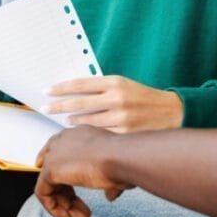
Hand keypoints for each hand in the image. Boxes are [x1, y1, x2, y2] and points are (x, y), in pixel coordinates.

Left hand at [35, 125, 130, 216]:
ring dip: (65, 207)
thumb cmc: (126, 159)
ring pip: (51, 185)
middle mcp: (66, 140)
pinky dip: (54, 208)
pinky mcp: (50, 168)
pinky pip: (43, 193)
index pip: (63, 151)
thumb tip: (110, 195)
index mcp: (81, 135)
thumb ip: (109, 180)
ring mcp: (56, 153)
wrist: (122, 157)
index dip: (62, 173)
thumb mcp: (118, 169)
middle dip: (69, 197)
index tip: (67, 192)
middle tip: (84, 216)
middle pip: (57, 170)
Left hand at [43, 76, 183, 132]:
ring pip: (87, 121)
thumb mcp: (123, 85)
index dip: (61, 88)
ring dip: (72, 121)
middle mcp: (116, 98)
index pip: (81, 83)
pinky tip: (82, 131)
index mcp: (115, 82)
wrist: (173, 112)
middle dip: (58, 106)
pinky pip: (99, 134)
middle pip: (79, 103)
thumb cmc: (143, 98)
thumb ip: (101, 88)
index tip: (47, 91)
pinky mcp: (124, 133)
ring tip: (64, 120)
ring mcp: (120, 118)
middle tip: (44, 108)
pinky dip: (89, 132)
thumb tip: (73, 92)